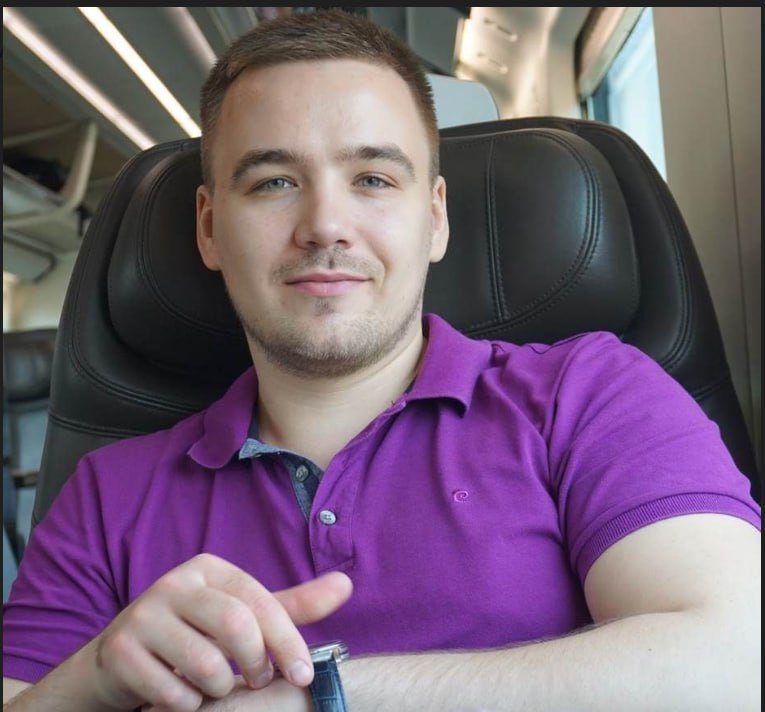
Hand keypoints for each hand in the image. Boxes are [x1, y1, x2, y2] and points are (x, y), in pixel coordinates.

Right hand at [87, 553, 351, 711]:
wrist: (119, 659)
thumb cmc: (195, 635)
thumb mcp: (242, 616)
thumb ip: (291, 606)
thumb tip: (346, 583)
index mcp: (209, 569)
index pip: (260, 600)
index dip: (287, 640)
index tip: (303, 674)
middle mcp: (175, 583)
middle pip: (235, 625)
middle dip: (254, 663)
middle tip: (255, 682)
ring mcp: (143, 615)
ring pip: (204, 663)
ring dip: (219, 689)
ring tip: (216, 688)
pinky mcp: (120, 651)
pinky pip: (170, 691)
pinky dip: (187, 705)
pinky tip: (184, 697)